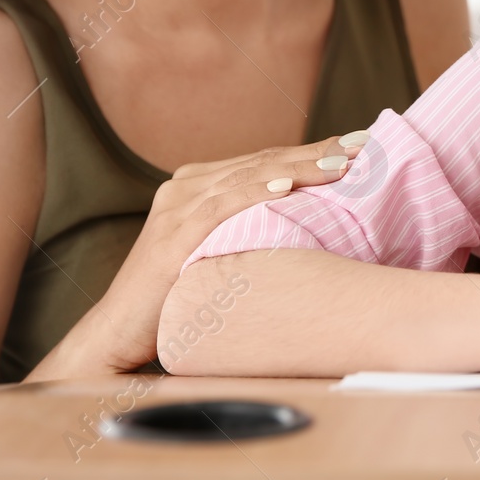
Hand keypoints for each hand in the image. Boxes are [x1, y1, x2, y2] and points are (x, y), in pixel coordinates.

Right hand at [33, 131, 369, 377]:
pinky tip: (290, 185)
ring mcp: (178, 207)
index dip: (309, 151)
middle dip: (316, 151)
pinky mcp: (174, 234)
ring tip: (341, 161)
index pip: (264, 160)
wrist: (118, 337)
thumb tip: (309, 226)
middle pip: (263, 161)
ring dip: (300, 166)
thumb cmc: (177, 302)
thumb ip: (248, 231)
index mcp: (195, 186)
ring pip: (251, 175)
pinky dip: (259, 190)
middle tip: (362, 143)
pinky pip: (224, 203)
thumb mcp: (217, 255)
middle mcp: (185, 187)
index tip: (355, 145)